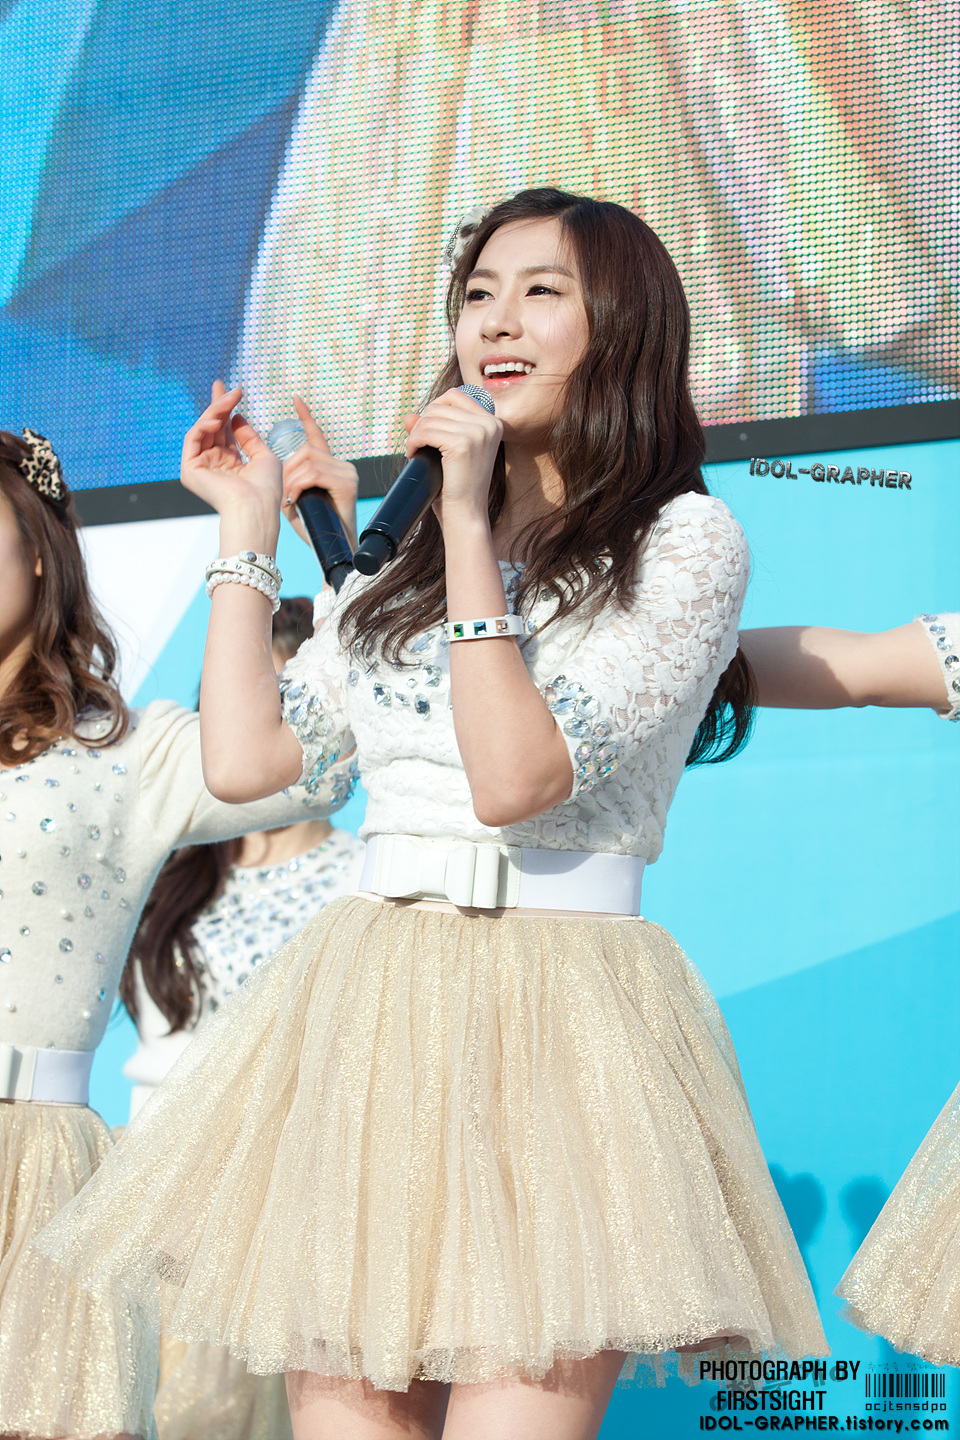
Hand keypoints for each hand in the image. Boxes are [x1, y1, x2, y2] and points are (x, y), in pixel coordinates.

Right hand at [181, 382, 281, 550]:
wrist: (256, 507)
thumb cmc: (266, 489)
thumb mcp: (264, 456)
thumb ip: (250, 437)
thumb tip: (237, 417)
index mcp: (230, 464)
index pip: (224, 432)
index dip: (227, 410)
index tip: (235, 392)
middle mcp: (214, 465)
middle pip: (211, 427)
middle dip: (217, 404)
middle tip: (222, 383)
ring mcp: (200, 467)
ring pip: (203, 429)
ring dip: (215, 410)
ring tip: (230, 397)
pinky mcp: (190, 470)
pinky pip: (192, 439)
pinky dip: (203, 425)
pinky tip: (216, 418)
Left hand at [281, 396, 358, 550]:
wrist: (333, 550)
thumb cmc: (314, 528)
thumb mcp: (296, 497)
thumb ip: (289, 478)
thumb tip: (276, 463)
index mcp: (331, 467)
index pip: (316, 436)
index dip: (306, 417)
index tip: (296, 399)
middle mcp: (342, 466)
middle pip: (305, 450)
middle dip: (287, 470)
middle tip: (285, 494)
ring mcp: (347, 474)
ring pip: (307, 462)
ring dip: (292, 481)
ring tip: (291, 500)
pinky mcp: (347, 484)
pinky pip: (313, 474)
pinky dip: (299, 486)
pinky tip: (296, 500)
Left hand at [402, 388, 501, 528]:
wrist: (466, 516)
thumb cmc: (457, 488)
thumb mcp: (447, 453)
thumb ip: (432, 430)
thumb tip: (409, 416)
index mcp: (492, 423)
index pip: (455, 396)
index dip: (434, 409)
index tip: (427, 431)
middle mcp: (489, 424)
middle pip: (440, 405)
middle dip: (422, 423)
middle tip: (417, 446)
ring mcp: (478, 432)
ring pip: (430, 417)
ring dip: (416, 434)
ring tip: (415, 452)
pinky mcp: (463, 443)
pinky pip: (425, 432)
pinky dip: (413, 442)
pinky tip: (413, 455)